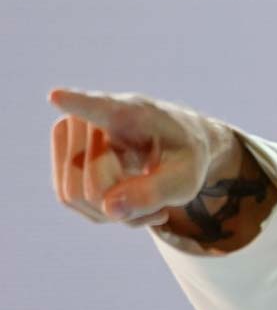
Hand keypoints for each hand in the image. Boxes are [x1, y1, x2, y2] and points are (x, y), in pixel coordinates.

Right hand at [48, 87, 238, 227]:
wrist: (180, 145)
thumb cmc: (186, 156)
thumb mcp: (186, 178)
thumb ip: (154, 192)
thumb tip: (109, 209)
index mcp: (132, 113)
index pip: (99, 106)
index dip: (76, 102)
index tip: (57, 96)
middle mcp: (92, 118)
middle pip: (86, 178)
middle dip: (118, 200)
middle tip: (157, 202)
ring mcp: (72, 138)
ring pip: (73, 193)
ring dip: (111, 212)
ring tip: (147, 201)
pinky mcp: (66, 160)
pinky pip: (72, 199)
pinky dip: (104, 212)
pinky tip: (132, 203)